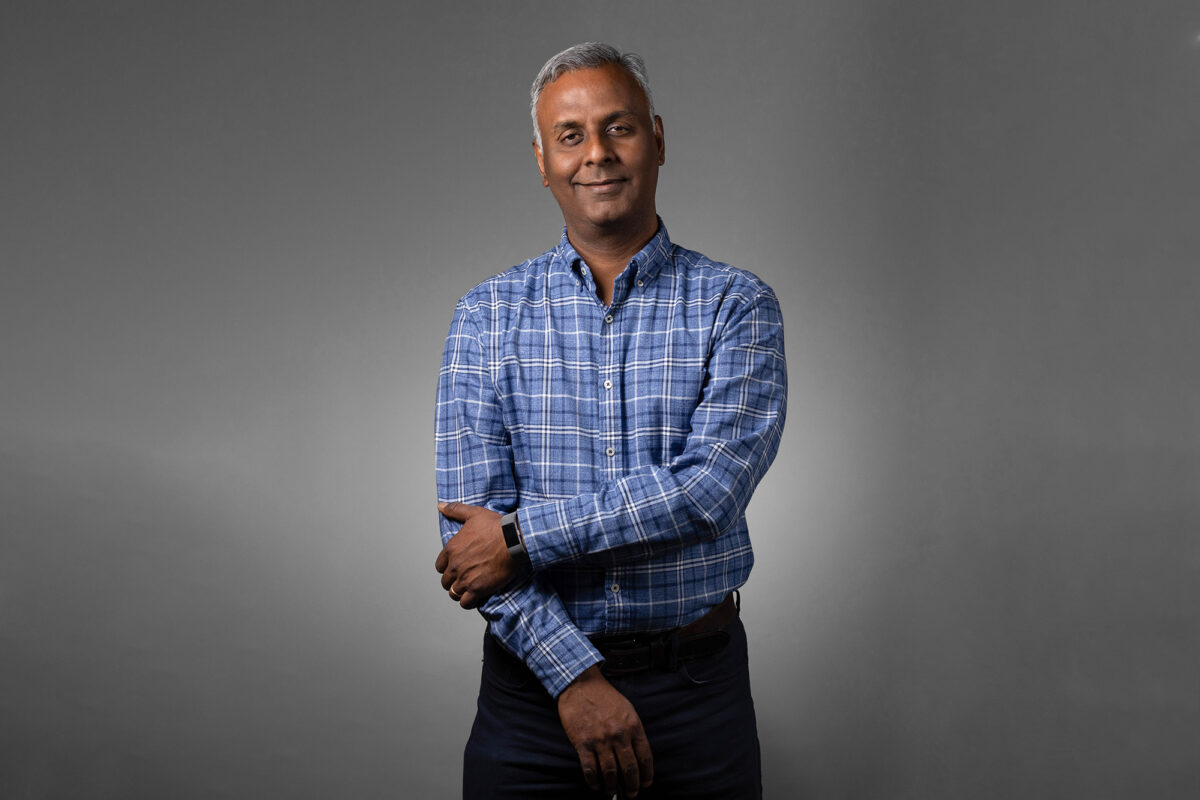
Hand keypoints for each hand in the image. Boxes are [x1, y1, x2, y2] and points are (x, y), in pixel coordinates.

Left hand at [435, 501, 516, 607]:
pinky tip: (475, 597)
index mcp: (451, 549)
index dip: (448, 568)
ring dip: (460, 592)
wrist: (514, 539)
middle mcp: (455, 565)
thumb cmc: (496, 526)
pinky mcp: (478, 589)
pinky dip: (468, 602)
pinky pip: (465, 602)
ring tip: (469, 589)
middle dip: (453, 581)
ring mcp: (465, 578)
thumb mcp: (473, 513)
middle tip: (465, 579)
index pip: (440, 566)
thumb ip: (455, 510)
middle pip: (446, 581)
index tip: (457, 567)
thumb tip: (440, 506)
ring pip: (454, 593)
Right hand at [557, 666, 653, 796]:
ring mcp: (600, 740)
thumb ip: (633, 730)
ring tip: (612, 791)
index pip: (645, 757)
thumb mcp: (627, 709)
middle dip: (632, 785)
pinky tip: (596, 785)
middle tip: (632, 793)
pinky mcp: (583, 742)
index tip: (646, 783)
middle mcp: (619, 734)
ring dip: (612, 786)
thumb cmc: (605, 696)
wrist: (581, 685)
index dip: (647, 774)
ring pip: (610, 772)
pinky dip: (593, 781)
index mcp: (633, 725)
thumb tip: (637, 754)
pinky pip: (590, 768)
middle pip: (629, 768)